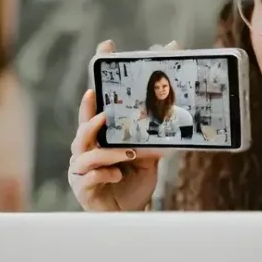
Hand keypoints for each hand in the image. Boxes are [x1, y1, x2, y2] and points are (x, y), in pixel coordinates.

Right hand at [67, 40, 166, 211]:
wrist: (128, 214)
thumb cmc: (132, 181)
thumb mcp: (148, 157)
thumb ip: (156, 140)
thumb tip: (179, 117)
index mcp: (102, 135)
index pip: (99, 102)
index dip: (99, 74)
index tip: (107, 47)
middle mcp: (88, 147)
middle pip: (83, 124)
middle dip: (90, 113)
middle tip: (102, 107)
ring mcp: (82, 168)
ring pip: (86, 152)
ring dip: (108, 151)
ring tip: (127, 151)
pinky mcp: (83, 187)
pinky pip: (89, 177)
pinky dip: (106, 174)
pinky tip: (118, 176)